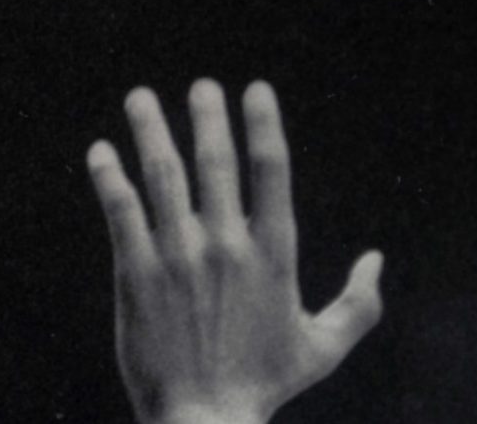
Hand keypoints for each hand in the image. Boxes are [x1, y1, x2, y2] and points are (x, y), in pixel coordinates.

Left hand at [87, 80, 383, 423]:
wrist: (205, 421)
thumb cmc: (263, 384)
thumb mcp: (323, 347)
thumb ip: (358, 304)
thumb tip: (377, 259)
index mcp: (272, 258)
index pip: (271, 175)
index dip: (264, 127)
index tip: (255, 89)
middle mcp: (226, 248)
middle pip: (215, 163)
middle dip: (208, 117)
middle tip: (202, 86)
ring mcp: (179, 257)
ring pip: (162, 175)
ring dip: (150, 130)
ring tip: (139, 97)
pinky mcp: (137, 272)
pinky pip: (121, 210)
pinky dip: (108, 176)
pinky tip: (99, 151)